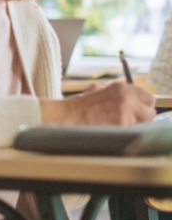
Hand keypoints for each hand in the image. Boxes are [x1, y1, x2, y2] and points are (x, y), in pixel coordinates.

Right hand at [40, 81, 154, 126]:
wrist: (69, 114)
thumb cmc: (81, 104)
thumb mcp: (99, 90)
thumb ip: (118, 93)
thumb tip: (134, 100)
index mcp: (123, 88)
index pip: (149, 99)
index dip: (144, 106)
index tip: (140, 110)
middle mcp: (127, 97)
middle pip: (150, 112)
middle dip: (142, 118)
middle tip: (131, 120)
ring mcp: (125, 111)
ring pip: (141, 124)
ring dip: (131, 125)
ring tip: (113, 123)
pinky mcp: (121, 124)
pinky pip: (130, 130)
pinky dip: (123, 131)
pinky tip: (109, 127)